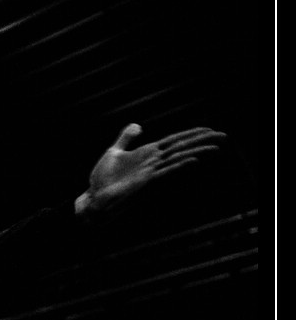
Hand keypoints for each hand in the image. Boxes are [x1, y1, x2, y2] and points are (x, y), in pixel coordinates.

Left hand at [76, 123, 225, 221]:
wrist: (96, 195)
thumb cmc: (104, 177)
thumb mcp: (114, 152)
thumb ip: (126, 138)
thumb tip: (138, 125)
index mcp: (147, 152)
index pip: (174, 139)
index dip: (191, 133)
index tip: (208, 129)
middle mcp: (153, 161)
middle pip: (181, 146)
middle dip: (201, 140)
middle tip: (223, 136)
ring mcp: (151, 171)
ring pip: (178, 157)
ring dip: (196, 151)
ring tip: (215, 146)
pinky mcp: (146, 181)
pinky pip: (165, 171)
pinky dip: (179, 165)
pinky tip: (193, 160)